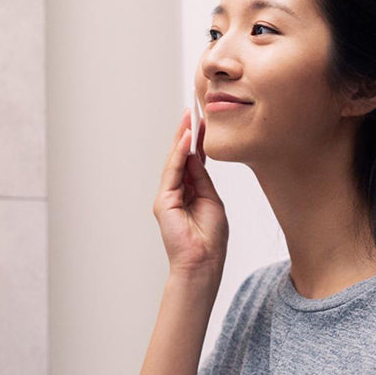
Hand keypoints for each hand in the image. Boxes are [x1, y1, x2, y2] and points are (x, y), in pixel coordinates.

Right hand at [153, 107, 228, 278]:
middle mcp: (175, 192)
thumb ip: (203, 180)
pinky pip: (172, 172)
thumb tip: (198, 157)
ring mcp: (167, 197)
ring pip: (174, 161)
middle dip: (187, 133)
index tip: (203, 120)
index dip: (198, 141)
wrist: (202, 264)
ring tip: (189, 117)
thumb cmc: (210, 240)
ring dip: (182, 138)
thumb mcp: (212, 201)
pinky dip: (179, 154)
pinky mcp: (163, 202)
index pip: (193, 161)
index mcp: (189, 193)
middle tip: (193, 110)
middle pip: (180, 157)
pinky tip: (187, 139)